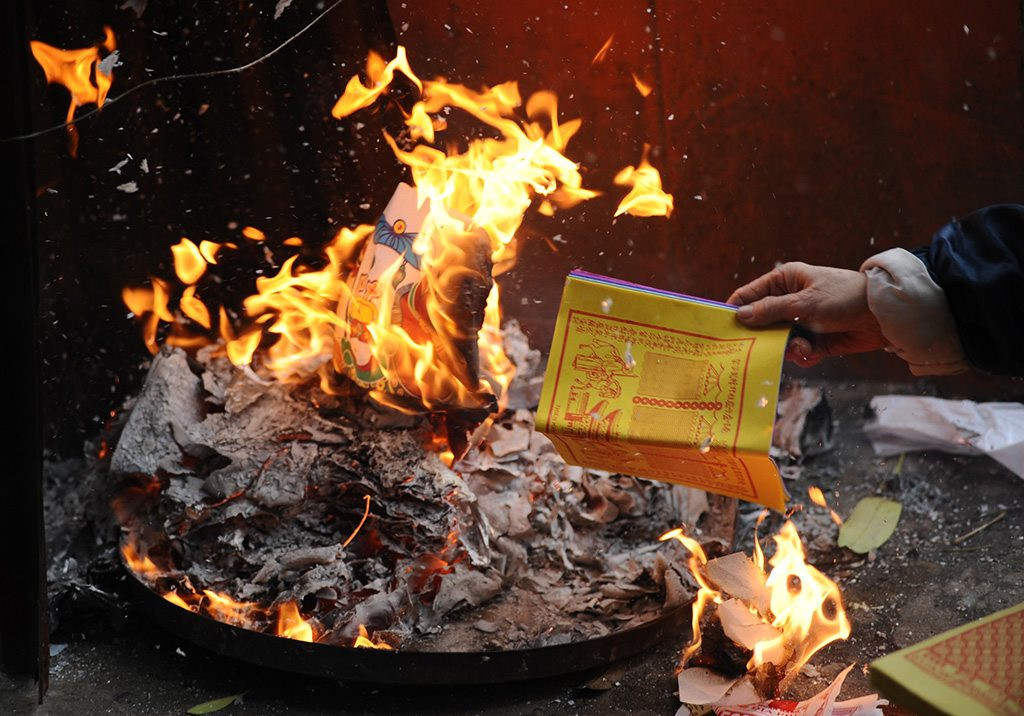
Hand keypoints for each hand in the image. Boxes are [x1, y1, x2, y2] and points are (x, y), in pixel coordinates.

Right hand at [726, 262, 886, 365]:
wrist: (882, 316)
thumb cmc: (843, 297)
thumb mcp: (803, 302)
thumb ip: (770, 310)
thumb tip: (739, 315)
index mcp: (783, 281)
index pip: (748, 295)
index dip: (734, 310)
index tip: (722, 329)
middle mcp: (789, 301)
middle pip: (760, 323)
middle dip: (764, 337)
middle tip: (760, 348)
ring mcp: (801, 321)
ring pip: (778, 341)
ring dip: (788, 348)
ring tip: (804, 348)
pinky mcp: (814, 339)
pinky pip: (796, 352)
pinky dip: (803, 355)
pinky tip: (814, 353)